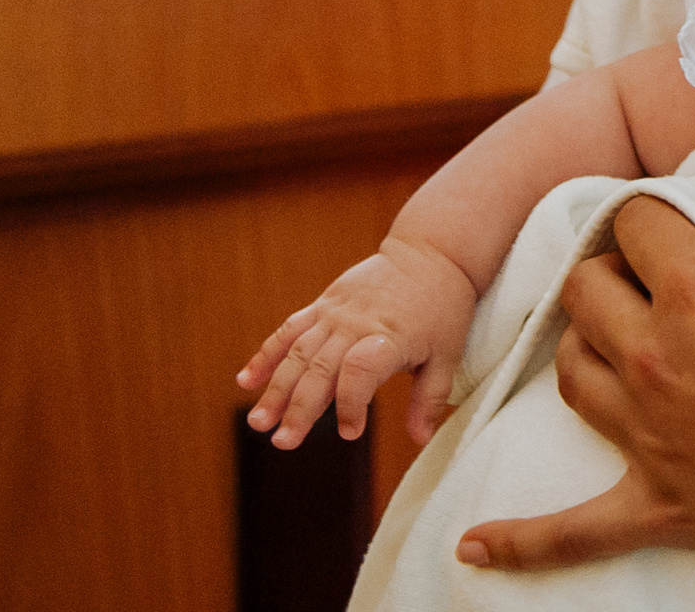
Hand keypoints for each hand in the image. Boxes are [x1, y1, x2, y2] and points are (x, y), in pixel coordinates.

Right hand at [237, 236, 476, 448]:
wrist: (430, 252)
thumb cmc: (444, 306)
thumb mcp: (448, 353)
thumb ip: (430, 398)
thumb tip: (420, 439)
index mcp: (390, 337)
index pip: (361, 373)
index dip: (352, 405)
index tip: (351, 433)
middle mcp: (357, 324)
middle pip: (321, 369)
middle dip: (299, 409)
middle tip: (284, 442)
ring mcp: (336, 312)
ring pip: (298, 353)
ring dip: (275, 389)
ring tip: (258, 422)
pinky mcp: (324, 303)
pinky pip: (290, 329)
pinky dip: (267, 354)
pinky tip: (246, 381)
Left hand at [457, 160, 694, 574]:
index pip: (634, 222)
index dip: (653, 215)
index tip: (678, 225)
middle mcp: (654, 356)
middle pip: (584, 292)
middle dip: (607, 272)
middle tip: (646, 277)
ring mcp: (648, 435)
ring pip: (569, 374)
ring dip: (582, 349)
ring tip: (609, 341)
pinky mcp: (658, 504)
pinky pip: (569, 530)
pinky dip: (520, 540)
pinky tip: (477, 546)